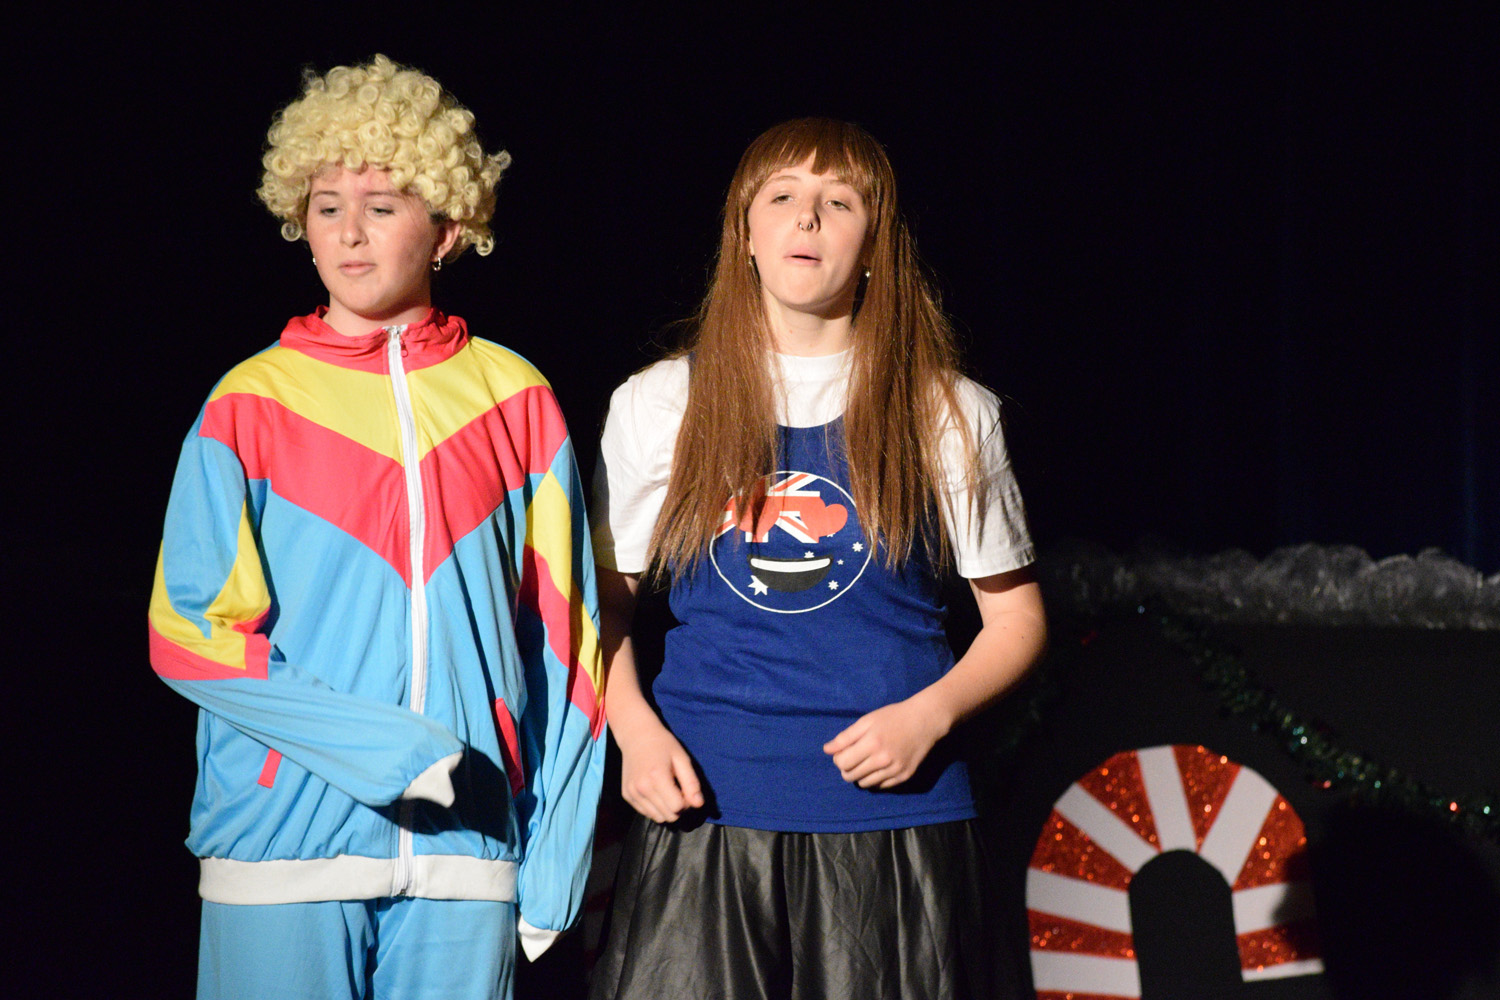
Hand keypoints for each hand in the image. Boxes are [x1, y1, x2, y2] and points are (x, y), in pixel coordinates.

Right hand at [617, 717, 704, 822]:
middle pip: (668, 816)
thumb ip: (691, 783)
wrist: (636, 735)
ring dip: (667, 810)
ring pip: (657, 818)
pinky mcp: (627, 795)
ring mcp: (632, 793)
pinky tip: (656, 791)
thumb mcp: (682, 759)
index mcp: (657, 777)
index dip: (687, 802)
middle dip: (678, 808)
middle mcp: (642, 788)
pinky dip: (655, 808)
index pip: (677, 807)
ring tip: (668, 791)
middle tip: (679, 790)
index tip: (686, 789)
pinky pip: (646, 813)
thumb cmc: (663, 744)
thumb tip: (699, 804)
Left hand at [823, 697, 949, 788]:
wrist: (925, 721)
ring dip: (860, 774)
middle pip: (851, 776)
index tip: (844, 751)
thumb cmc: (893, 717)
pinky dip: (875, 778)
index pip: (842, 763)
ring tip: (867, 761)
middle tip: (854, 757)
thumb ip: (846, 737)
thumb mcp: (867, 721)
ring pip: (864, 784)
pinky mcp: (904, 777)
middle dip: (847, 768)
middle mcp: (883, 760)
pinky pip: (880, 786)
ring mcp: (894, 770)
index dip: (838, 758)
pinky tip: (880, 766)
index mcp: (871, 743)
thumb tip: (827, 750)